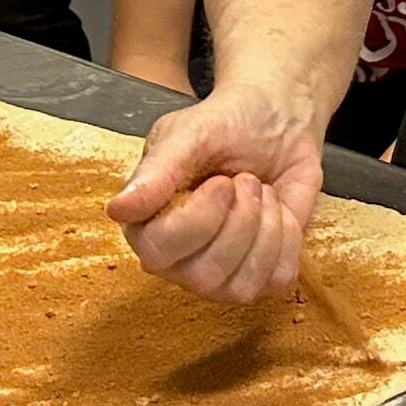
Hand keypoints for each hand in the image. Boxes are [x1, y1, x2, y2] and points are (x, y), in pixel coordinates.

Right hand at [106, 84, 325, 303]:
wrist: (279, 120)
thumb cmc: (226, 125)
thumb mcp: (188, 134)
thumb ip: (156, 172)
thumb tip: (118, 210)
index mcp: (145, 224)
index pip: (159, 251)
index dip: (199, 220)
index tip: (221, 182)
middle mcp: (176, 260)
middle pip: (205, 273)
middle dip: (240, 220)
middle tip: (244, 180)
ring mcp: (219, 276)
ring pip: (242, 285)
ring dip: (265, 227)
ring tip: (260, 191)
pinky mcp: (261, 277)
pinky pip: (278, 277)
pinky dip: (287, 237)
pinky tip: (276, 209)